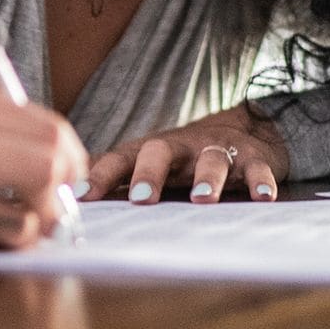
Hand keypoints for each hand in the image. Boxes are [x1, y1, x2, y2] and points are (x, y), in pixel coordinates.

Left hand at [82, 104, 289, 203]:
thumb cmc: (187, 157)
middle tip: (141, 198)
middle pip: (160, 151)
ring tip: (203, 200)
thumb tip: (67, 198)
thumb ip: (118, 179)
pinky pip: (256, 169)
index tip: (81, 197)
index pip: (120, 158)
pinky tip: (261, 198)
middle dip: (149, 173)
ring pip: (211, 160)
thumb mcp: (152, 163)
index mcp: (153, 150)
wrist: (246, 128)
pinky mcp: (252, 158)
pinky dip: (260, 182)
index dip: (100, 176)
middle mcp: (183, 147)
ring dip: (207, 179)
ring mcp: (218, 150)